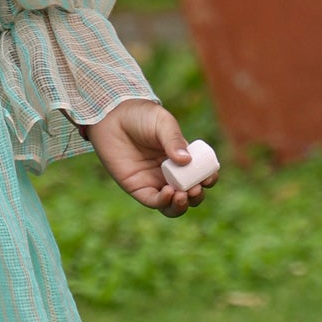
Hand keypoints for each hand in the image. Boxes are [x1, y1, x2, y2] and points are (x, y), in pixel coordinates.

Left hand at [82, 99, 217, 215]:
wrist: (112, 116)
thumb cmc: (140, 116)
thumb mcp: (162, 123)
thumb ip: (174, 140)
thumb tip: (187, 161)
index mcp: (181, 157)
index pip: (200, 175)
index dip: (208, 179)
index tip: (209, 177)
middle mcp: (170, 173)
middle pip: (190, 194)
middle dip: (196, 195)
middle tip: (195, 188)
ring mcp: (154, 182)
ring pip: (173, 205)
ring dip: (182, 205)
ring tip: (183, 195)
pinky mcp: (137, 187)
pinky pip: (154, 201)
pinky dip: (163, 202)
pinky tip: (168, 191)